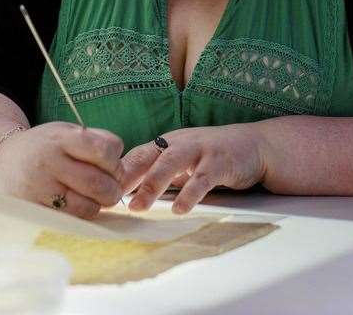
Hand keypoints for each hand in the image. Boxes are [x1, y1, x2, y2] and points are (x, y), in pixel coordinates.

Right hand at [0, 121, 123, 218]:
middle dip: (113, 189)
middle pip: (99, 183)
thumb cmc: (45, 147)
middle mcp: (49, 163)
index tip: (112, 165)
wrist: (3, 161)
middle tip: (111, 188)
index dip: (115, 161)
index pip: (104, 150)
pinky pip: (71, 221)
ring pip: (88, 207)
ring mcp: (40, 189)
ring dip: (99, 205)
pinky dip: (82, 216)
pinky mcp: (34, 210)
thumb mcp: (66, 132)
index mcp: (61, 138)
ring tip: (94, 197)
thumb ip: (96, 139)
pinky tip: (78, 205)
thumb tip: (121, 158)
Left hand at [119, 124, 266, 214]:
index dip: (117, 171)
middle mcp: (180, 142)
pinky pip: (202, 178)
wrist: (255, 145)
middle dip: (127, 177)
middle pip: (148, 156)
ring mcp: (200, 150)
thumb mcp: (183, 161)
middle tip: (109, 197)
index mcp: (167, 143)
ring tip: (137, 206)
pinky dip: (190, 193)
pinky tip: (180, 209)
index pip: (136, 155)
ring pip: (171, 163)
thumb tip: (127, 192)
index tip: (96, 189)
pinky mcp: (220, 162)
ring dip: (152, 184)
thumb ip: (159, 172)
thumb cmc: (213, 156)